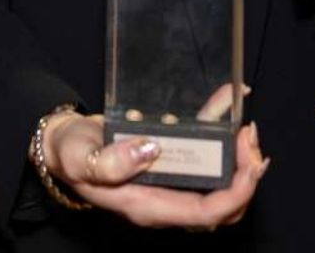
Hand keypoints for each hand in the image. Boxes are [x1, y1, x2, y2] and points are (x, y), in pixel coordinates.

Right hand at [43, 109, 268, 229]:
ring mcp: (170, 180)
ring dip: (239, 159)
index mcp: (148, 206)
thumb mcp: (82, 159)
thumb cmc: (72, 156)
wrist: (64, 145)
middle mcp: (165, 198)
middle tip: (251, 141)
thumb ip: (111, 162)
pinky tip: (228, 102)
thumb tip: (150, 150)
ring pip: (219, 182)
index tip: (249, 164)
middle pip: (222, 204)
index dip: (236, 194)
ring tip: (247, 130)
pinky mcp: (169, 158)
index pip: (205, 213)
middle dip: (246, 177)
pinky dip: (219, 128)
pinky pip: (202, 148)